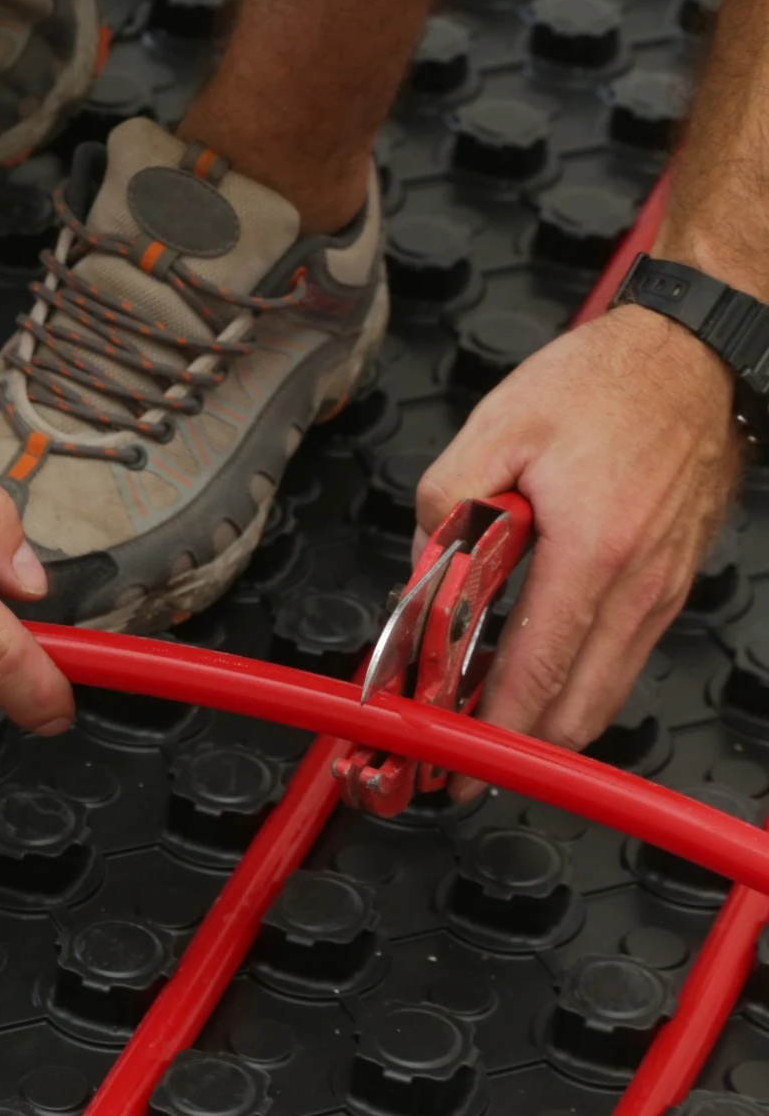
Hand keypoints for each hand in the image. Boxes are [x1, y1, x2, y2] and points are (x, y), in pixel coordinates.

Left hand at [417, 305, 744, 797]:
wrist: (691, 357)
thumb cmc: (601, 385)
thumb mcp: (493, 430)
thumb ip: (445, 510)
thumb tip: (424, 576)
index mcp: (590, 548)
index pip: (537, 668)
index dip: (492, 726)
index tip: (452, 755)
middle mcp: (637, 583)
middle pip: (578, 706)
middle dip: (516, 746)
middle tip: (458, 757)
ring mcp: (661, 589)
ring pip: (604, 692)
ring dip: (545, 721)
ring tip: (483, 725)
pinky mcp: (669, 585)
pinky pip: (620, 658)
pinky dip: (575, 683)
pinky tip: (530, 677)